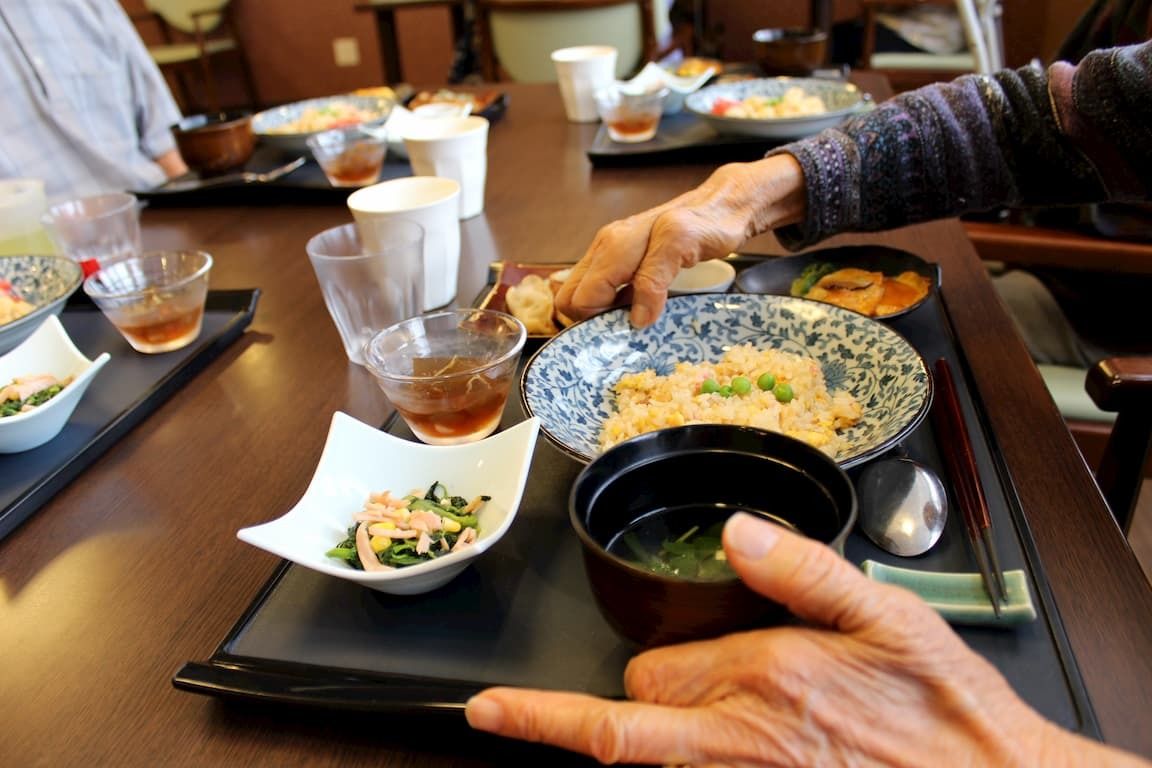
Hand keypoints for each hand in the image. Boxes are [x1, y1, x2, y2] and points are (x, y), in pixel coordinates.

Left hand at [466, 513, 1134, 766]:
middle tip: (627, 686)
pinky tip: (684, 739)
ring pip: (651, 766)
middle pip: (632, 724)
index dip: (640, 662)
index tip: (531, 690)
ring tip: (540, 727)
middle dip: (631, 702)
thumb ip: (807, 572)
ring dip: (625, 741)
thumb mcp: (891, 618)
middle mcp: (742, 738)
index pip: (649, 674)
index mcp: (765, 676)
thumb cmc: (949, 713)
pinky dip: (673, 762)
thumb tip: (739, 534)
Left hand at [555, 155, 806, 327]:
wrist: (721, 207)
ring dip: (613, 316)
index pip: (567, 297)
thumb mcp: (642, 263)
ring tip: (637, 320)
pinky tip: (657, 309)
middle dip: (593, 322)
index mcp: (603, 249)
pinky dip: (649, 303)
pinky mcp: (674, 237)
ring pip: (600, 287)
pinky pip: (648, 279)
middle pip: (576, 298)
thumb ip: (615, 287)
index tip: (607, 328)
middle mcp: (613, 240)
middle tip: (622, 326)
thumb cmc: (680, 237)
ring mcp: (641, 236)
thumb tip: (593, 319)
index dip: (583, 321)